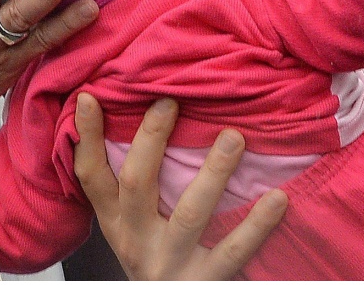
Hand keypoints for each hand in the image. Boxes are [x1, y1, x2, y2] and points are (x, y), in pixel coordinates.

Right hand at [75, 94, 285, 279]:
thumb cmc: (154, 259)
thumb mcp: (128, 227)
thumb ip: (127, 186)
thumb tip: (125, 120)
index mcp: (115, 222)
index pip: (91, 176)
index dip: (87, 138)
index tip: (89, 97)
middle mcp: (136, 240)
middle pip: (136, 185)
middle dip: (151, 141)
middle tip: (169, 102)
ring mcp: (171, 261)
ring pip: (189, 214)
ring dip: (213, 173)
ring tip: (234, 137)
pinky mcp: (205, 281)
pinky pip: (234, 250)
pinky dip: (257, 224)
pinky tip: (277, 197)